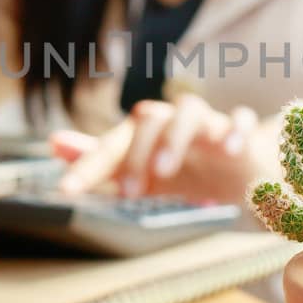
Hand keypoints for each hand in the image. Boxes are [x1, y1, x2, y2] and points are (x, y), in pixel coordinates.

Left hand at [50, 95, 258, 202]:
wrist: (245, 169)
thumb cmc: (188, 166)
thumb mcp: (142, 168)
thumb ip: (102, 159)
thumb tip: (56, 144)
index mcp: (146, 135)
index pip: (112, 143)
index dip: (88, 165)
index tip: (68, 190)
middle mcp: (173, 124)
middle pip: (149, 119)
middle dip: (135, 153)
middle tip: (127, 191)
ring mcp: (209, 126)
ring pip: (189, 111)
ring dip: (174, 136)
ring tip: (165, 169)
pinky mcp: (243, 135)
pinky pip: (241, 120)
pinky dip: (236, 130)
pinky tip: (229, 150)